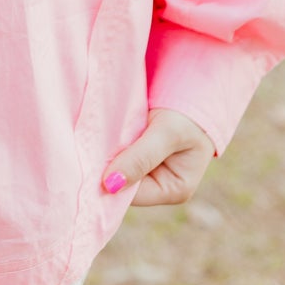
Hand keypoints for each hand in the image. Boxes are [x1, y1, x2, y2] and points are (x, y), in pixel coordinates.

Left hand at [101, 108, 215, 206]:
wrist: (193, 89)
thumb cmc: (188, 115)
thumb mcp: (167, 133)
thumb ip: (141, 158)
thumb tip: (109, 186)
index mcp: (174, 190)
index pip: (132, 196)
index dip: (110, 182)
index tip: (93, 162)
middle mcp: (160, 185)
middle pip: (122, 185)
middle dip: (107, 169)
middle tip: (91, 148)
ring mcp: (148, 171)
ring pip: (117, 170)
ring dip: (105, 156)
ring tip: (97, 140)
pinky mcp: (137, 155)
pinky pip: (116, 156)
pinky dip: (108, 147)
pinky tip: (102, 136)